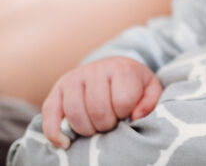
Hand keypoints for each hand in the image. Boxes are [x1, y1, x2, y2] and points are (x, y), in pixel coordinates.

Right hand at [41, 56, 161, 148]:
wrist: (113, 68)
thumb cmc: (134, 84)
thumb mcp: (150, 89)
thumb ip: (149, 103)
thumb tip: (135, 117)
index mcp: (121, 69)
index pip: (122, 101)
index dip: (124, 115)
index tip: (126, 114)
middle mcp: (96, 69)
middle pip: (98, 109)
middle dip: (106, 125)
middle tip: (110, 124)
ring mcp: (74, 78)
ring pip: (75, 112)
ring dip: (86, 129)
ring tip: (95, 129)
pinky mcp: (58, 89)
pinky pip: (50, 113)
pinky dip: (55, 132)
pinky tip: (65, 143)